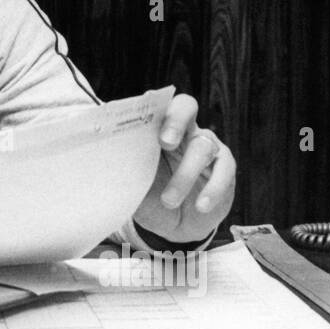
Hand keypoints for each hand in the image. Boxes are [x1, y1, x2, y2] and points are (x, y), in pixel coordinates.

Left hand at [133, 93, 235, 244]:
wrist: (174, 224)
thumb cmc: (151, 196)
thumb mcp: (135, 184)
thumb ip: (125, 170)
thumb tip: (105, 165)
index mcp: (158, 129)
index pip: (159, 105)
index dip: (152, 110)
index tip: (146, 129)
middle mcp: (184, 130)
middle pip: (186, 107)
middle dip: (175, 121)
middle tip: (165, 143)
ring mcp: (207, 145)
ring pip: (202, 146)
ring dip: (185, 175)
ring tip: (169, 201)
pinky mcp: (224, 167)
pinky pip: (224, 171)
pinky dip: (213, 189)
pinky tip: (201, 206)